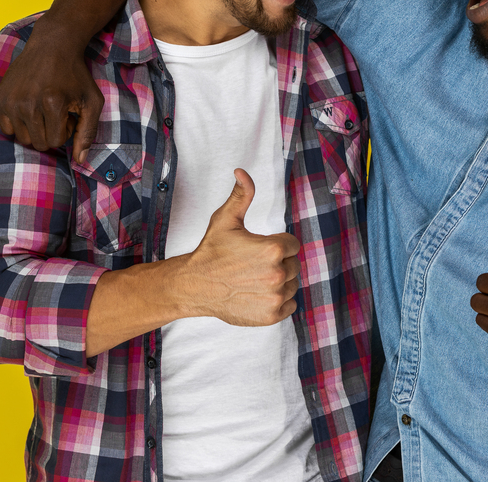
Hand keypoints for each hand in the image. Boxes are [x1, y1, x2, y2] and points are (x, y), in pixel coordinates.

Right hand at [0, 22, 103, 162]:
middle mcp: (27, 103)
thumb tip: (80, 160)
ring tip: (43, 109)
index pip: (55, 142)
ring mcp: (10, 100)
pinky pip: (7, 128)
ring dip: (35, 129)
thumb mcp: (91, 101)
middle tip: (56, 112)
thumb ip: (88, 132)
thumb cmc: (75, 75)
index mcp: (52, 104)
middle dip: (50, 132)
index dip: (65, 131)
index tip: (68, 114)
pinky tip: (29, 105)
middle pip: (37, 143)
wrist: (53, 46)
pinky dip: (19, 122)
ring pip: (22, 138)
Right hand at [179, 170, 301, 326]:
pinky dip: (279, 301)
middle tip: (254, 265)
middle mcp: (277, 274)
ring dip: (279, 282)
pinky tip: (259, 293)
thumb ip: (241, 195)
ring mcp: (275, 297)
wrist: (194, 286)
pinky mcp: (271, 316)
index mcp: (273, 249)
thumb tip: (242, 171)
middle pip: (293, 265)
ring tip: (255, 279)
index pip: (293, 245)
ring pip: (292, 284)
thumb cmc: (211, 252)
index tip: (259, 249)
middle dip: (278, 263)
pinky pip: (290, 305)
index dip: (277, 245)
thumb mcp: (225, 219)